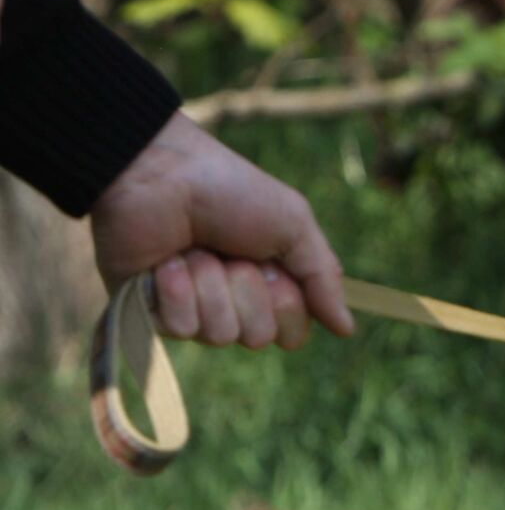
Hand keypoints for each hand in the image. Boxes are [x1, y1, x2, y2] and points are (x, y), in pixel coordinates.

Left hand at [90, 111, 353, 348]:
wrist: (161, 172)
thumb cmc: (230, 190)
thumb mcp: (293, 225)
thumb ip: (323, 279)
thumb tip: (348, 330)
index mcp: (269, 285)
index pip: (292, 333)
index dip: (287, 306)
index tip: (272, 266)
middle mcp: (233, 302)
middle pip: (257, 337)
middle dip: (246, 291)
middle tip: (230, 252)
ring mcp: (192, 308)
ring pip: (219, 335)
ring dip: (210, 286)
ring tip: (194, 249)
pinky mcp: (152, 311)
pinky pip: (181, 329)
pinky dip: (178, 291)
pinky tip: (167, 263)